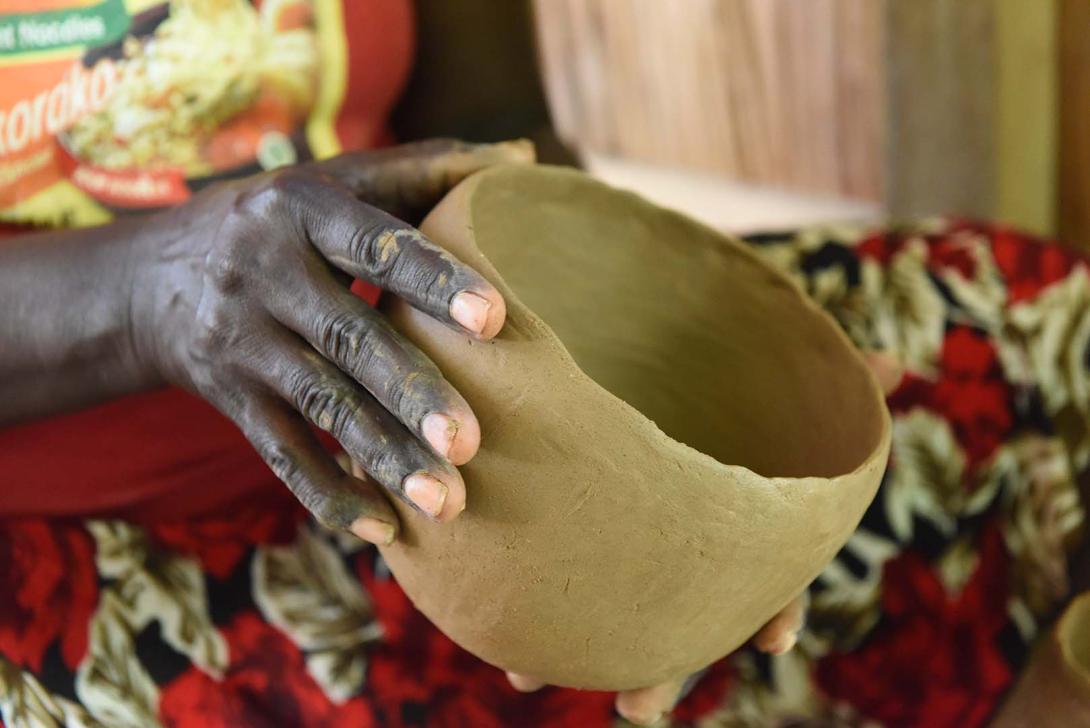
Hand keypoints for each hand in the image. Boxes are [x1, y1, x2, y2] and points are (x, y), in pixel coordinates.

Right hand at [128, 139, 533, 543]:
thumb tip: (524, 157)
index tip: (493, 319)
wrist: (151, 278)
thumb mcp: (333, 182)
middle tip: (471, 443)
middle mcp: (264, 272)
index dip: (432, 279)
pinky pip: (279, 453)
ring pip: (318, 405)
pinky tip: (382, 529)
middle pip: (348, 337)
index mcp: (301, 210)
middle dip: (411, 393)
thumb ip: (425, 170)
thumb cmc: (278, 222)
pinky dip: (328, 493)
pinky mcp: (230, 398)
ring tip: (446, 502)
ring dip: (381, 457)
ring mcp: (241, 341)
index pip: (373, 245)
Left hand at [507, 351, 903, 724]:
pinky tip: (498, 641)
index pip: (766, 579)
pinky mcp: (576, 526)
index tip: (773, 637)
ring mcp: (630, 542)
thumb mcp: (770, 371)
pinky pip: (550, 582)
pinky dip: (523, 616)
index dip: (771, 611)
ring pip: (605, 615)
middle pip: (676, 620)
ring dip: (570, 650)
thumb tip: (897, 365)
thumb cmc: (722, 377)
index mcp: (735, 522)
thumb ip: (830, 377)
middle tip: (639, 705)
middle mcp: (683, 545)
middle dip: (662, 667)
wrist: (643, 355)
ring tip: (527, 677)